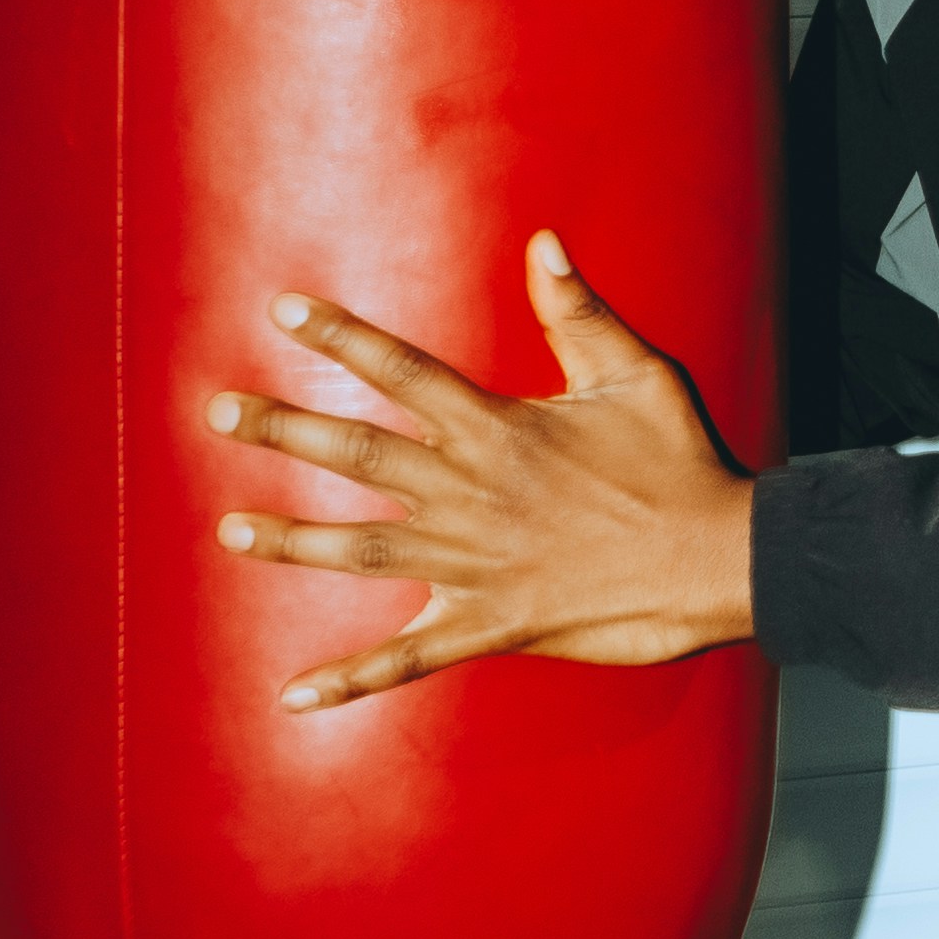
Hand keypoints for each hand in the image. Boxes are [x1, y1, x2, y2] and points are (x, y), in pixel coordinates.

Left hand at [204, 244, 755, 706]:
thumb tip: (542, 242)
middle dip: (284, 430)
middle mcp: (472, 492)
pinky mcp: (492, 623)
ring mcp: (476, 563)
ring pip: (362, 548)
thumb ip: (578, 312)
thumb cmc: (681, 462)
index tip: (283, 312)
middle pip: (358, 453)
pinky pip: (409, 658)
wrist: (719, 560)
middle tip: (219, 412)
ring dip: (292, 540)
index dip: (340, 339)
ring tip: (230, 529)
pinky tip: (296, 696)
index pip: (402, 371)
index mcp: (498, 428)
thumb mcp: (634, 374)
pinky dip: (352, 680)